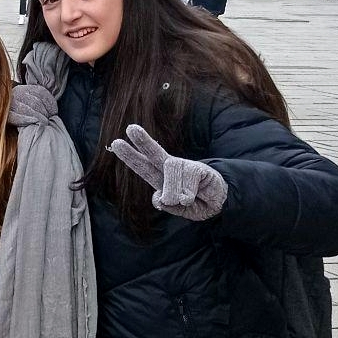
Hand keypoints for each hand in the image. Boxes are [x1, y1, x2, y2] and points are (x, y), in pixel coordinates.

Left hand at [107, 124, 227, 220]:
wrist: (221, 202)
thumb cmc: (196, 203)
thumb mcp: (180, 209)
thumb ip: (169, 205)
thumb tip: (161, 198)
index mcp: (161, 179)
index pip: (144, 167)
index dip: (131, 156)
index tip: (116, 143)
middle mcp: (172, 169)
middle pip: (156, 154)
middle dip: (143, 142)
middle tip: (130, 128)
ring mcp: (186, 167)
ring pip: (171, 168)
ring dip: (173, 189)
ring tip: (182, 201)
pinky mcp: (200, 168)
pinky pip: (189, 175)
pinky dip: (188, 192)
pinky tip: (189, 198)